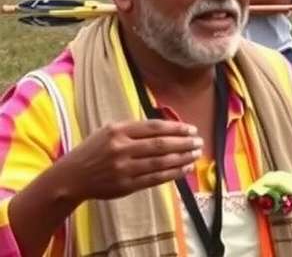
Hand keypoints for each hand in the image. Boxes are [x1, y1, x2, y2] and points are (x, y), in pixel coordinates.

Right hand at [55, 120, 201, 201]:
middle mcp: (121, 148)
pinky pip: (155, 179)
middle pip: (160, 145)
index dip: (176, 128)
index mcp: (118, 131)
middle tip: (199, 142)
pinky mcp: (125, 186)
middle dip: (184, 143)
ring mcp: (124, 168)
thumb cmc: (94, 150)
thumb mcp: (109, 131)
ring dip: (182, 158)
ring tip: (196, 155)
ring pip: (160, 162)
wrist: (71, 177)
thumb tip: (167, 127)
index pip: (154, 127)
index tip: (192, 129)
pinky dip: (173, 174)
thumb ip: (135, 128)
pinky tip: (185, 169)